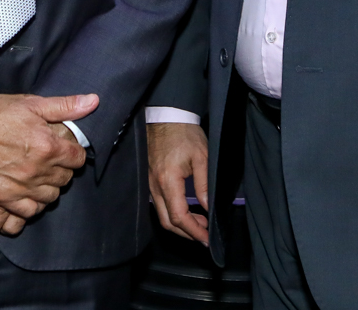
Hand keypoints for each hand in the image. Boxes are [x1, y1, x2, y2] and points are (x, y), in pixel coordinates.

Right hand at [0, 93, 96, 218]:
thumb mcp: (31, 104)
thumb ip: (65, 106)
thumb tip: (93, 101)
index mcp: (48, 145)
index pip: (78, 158)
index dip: (74, 152)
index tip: (66, 149)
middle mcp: (38, 169)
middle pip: (65, 178)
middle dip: (63, 169)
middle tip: (51, 160)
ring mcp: (21, 187)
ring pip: (51, 196)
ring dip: (50, 186)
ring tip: (40, 175)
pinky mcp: (4, 198)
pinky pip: (30, 211)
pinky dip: (34, 204)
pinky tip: (29, 192)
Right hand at [146, 122, 209, 243]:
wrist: (165, 117)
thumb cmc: (184, 134)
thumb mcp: (202, 157)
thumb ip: (205, 185)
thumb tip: (208, 207)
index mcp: (168, 180)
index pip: (179, 217)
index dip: (194, 231)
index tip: (207, 239)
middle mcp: (154, 186)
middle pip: (168, 222)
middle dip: (187, 233)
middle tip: (205, 234)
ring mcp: (149, 184)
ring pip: (162, 215)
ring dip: (180, 224)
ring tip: (200, 223)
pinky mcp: (149, 180)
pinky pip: (159, 205)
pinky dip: (172, 214)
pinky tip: (186, 211)